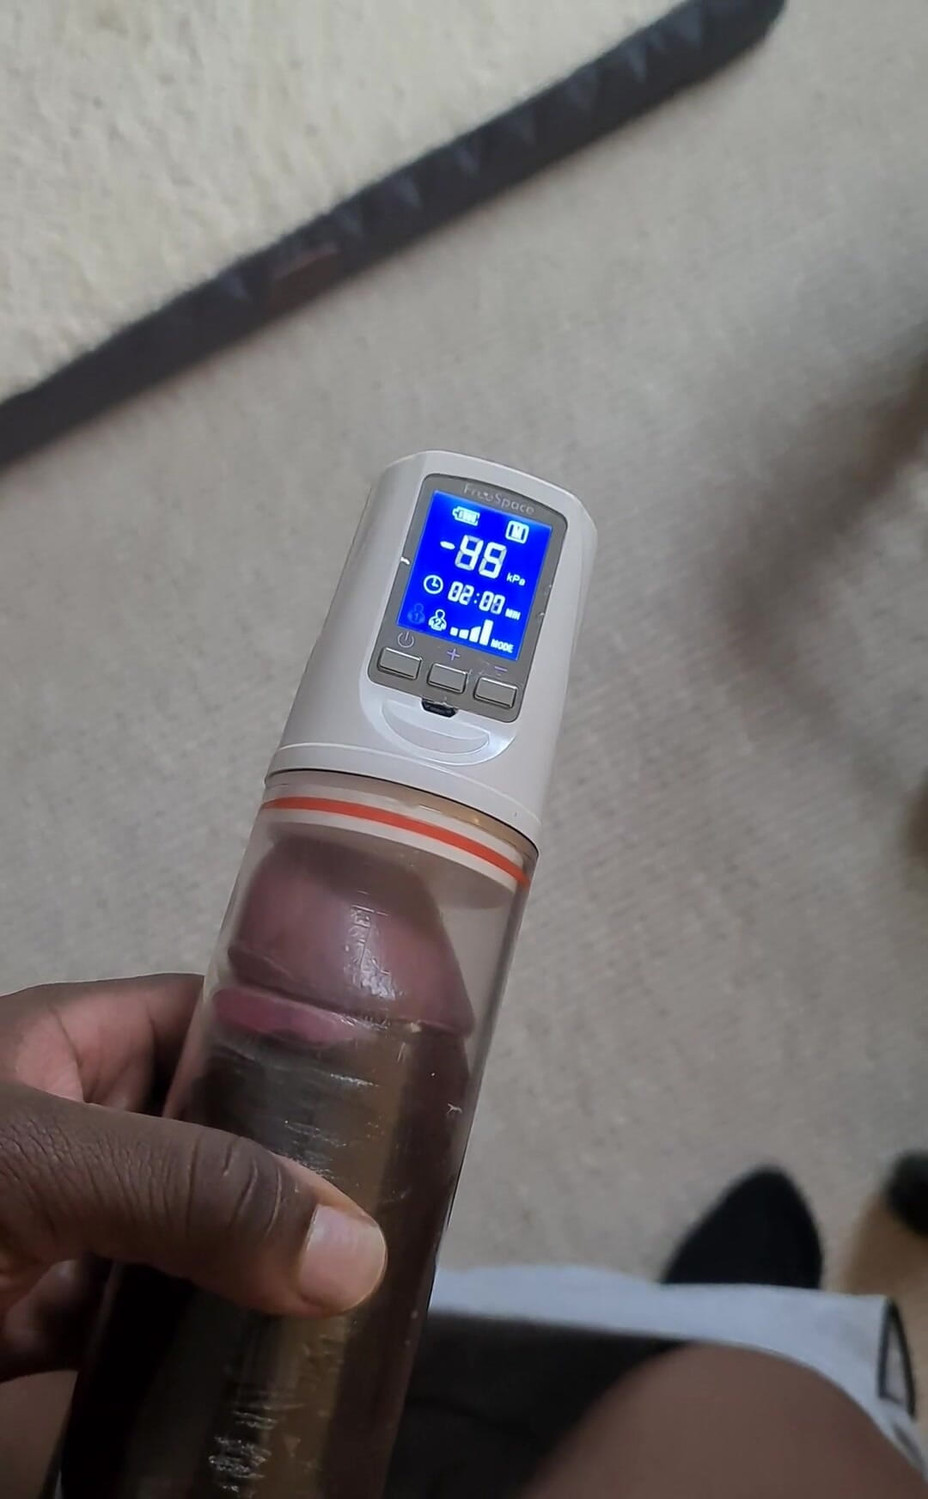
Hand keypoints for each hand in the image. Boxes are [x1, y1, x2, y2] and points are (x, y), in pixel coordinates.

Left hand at [0, 974, 385, 1381]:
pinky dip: (199, 1354)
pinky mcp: (37, 1327)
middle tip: (400, 1216)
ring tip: (366, 1295)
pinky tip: (275, 1368)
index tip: (401, 1096)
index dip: (303, 1046)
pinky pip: (140, 1334)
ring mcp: (58, 1233)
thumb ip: (190, 1190)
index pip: (215, 1021)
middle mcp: (76, 1132)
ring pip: (188, 1241)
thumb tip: (356, 1251)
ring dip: (260, 1272)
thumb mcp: (44, 1161)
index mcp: (72, 1046)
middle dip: (298, 1176)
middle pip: (216, 1139)